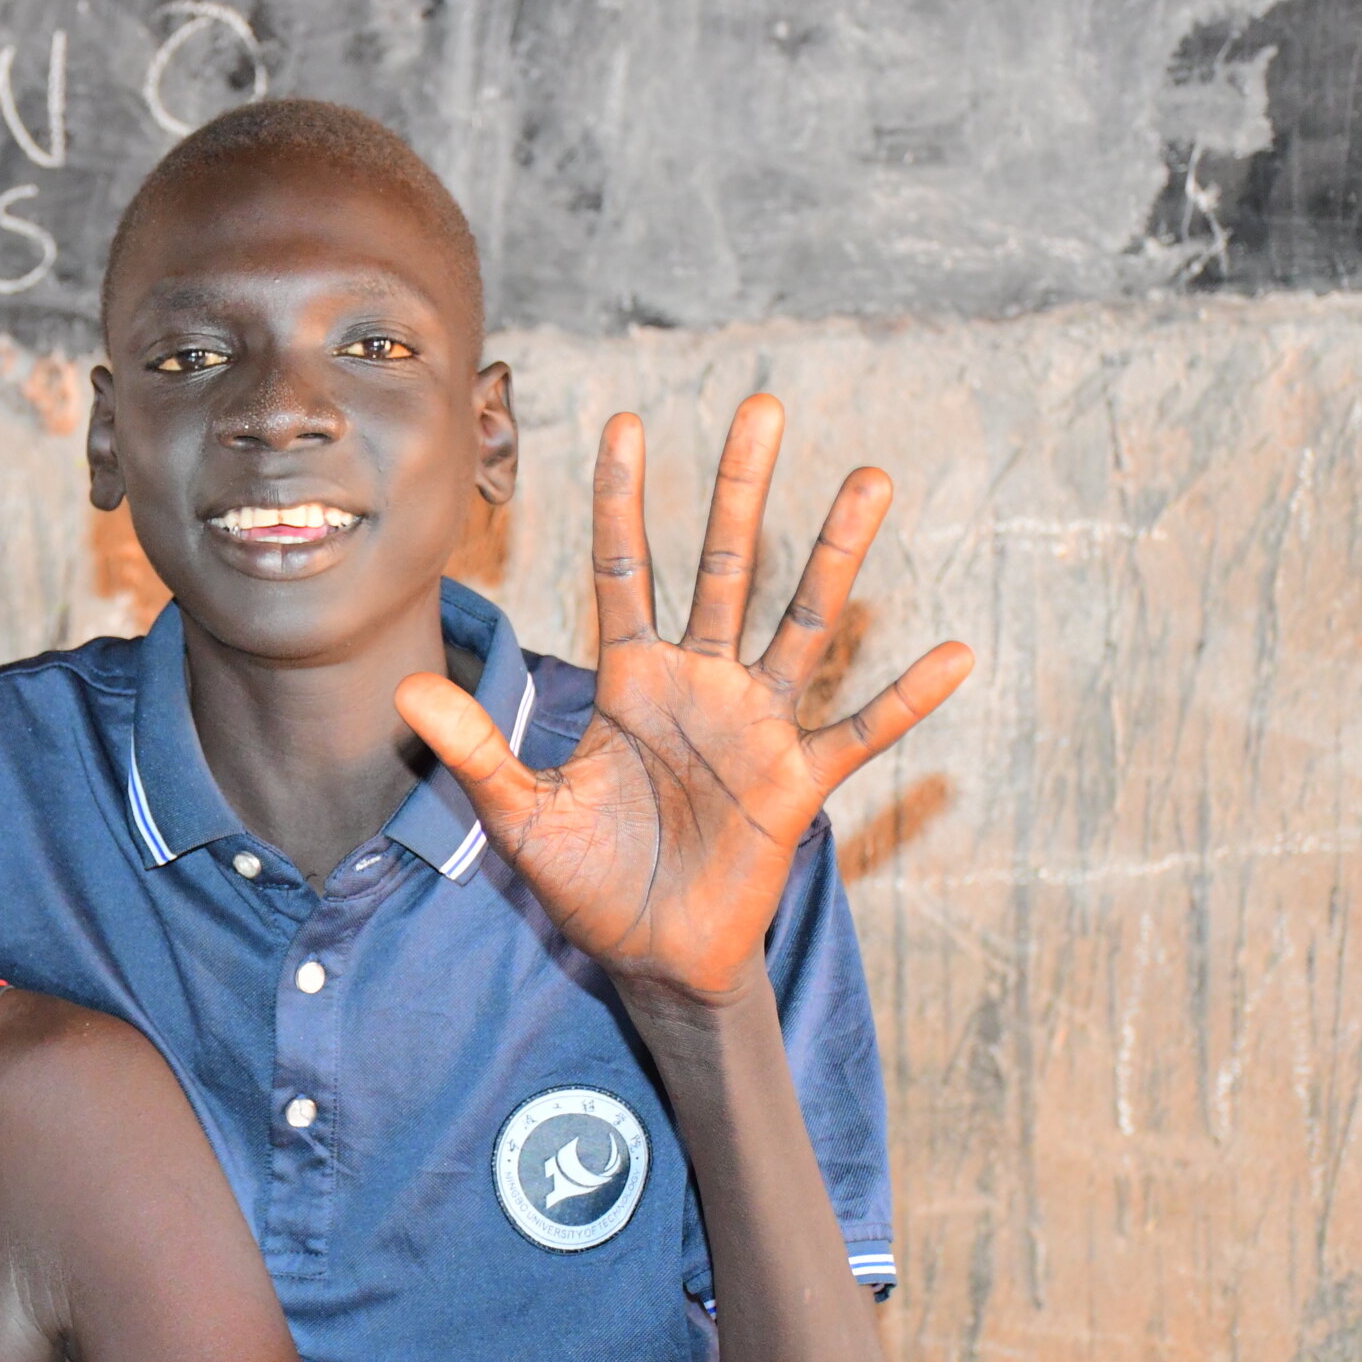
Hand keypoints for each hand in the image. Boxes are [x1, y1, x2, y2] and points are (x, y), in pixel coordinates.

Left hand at [397, 395, 970, 1003]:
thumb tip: (406, 688)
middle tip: (761, 405)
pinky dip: (906, 698)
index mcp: (630, 679)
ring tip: (870, 479)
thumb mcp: (517, 813)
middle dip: (739, 489)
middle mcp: (699, 684)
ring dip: (836, 555)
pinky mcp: (797, 780)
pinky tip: (954, 654)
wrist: (649, 956)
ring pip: (801, 622)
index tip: (624, 420)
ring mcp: (755, 726)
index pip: (623, 568)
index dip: (621, 498)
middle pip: (722, 567)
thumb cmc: (587, 880)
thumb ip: (473, 747)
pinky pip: (861, 732)